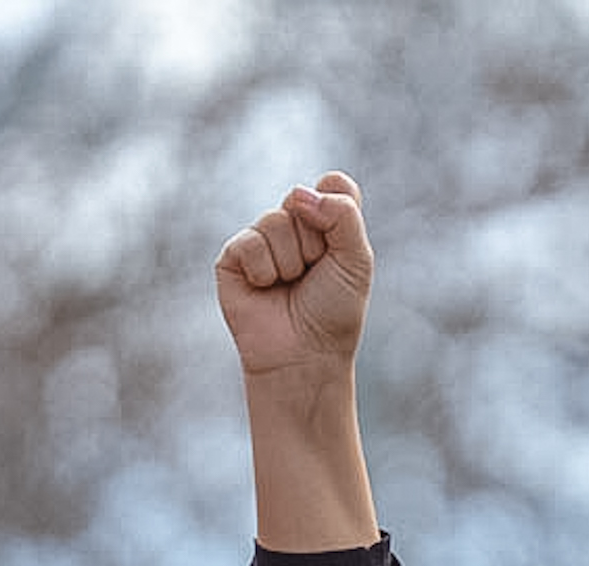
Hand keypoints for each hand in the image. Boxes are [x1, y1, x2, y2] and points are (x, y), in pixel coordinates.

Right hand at [217, 176, 382, 553]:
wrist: (305, 357)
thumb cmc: (333, 314)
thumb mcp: (356, 260)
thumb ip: (343, 215)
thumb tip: (299, 193)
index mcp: (326, 224)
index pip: (334, 185)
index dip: (338, 210)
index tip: (339, 248)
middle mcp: (293, 227)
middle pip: (302, 200)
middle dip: (315, 243)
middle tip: (313, 276)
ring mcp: (261, 241)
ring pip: (275, 221)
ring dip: (290, 261)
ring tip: (289, 287)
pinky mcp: (232, 259)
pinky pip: (249, 242)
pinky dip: (263, 269)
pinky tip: (265, 290)